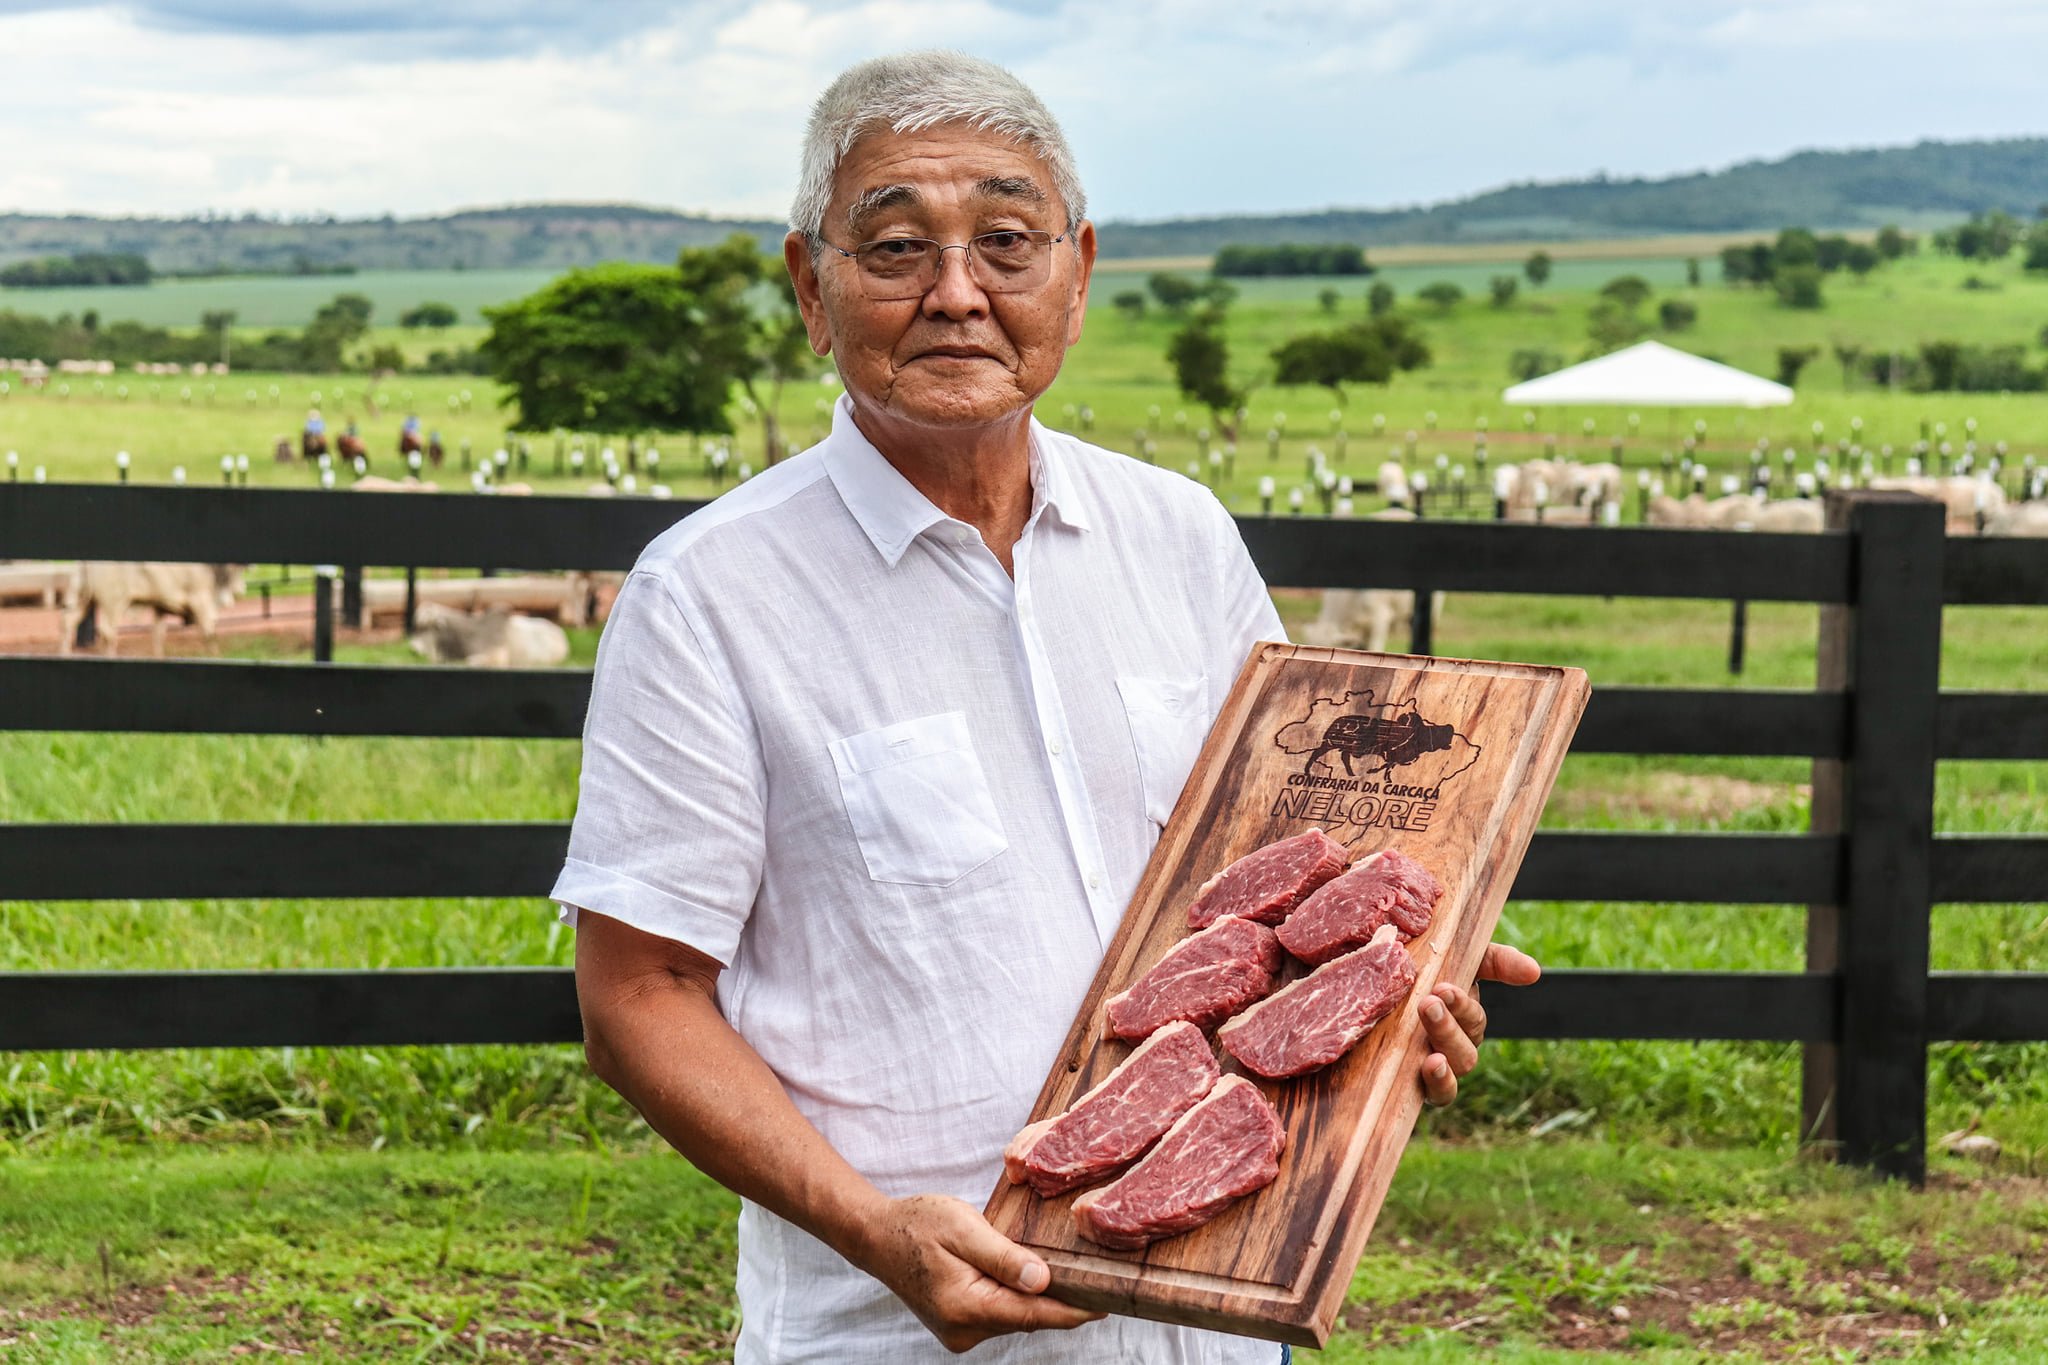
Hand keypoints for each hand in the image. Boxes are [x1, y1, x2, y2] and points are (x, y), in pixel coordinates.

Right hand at [856, 1193, 1104, 1352]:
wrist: (876, 1236)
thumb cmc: (917, 1224)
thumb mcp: (963, 1228)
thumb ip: (1004, 1256)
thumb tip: (1042, 1281)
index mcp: (967, 1307)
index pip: (1034, 1315)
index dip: (1074, 1310)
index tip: (1106, 1304)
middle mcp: (965, 1330)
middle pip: (1028, 1319)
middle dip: (1060, 1300)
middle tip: (1095, 1279)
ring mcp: (960, 1333)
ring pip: (1015, 1318)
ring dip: (1037, 1298)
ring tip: (1066, 1274)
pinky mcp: (959, 1326)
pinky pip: (1000, 1315)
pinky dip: (1016, 1299)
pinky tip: (1027, 1277)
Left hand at [1417, 941, 1539, 1108]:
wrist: (1355, 992)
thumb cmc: (1405, 970)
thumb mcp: (1446, 955)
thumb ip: (1493, 960)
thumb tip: (1534, 972)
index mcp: (1459, 1011)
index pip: (1473, 1011)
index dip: (1464, 1003)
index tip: (1444, 988)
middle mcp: (1452, 1040)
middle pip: (1467, 1040)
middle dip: (1450, 1022)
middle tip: (1429, 1002)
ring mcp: (1437, 1065)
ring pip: (1458, 1063)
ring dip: (1446, 1042)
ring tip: (1426, 1023)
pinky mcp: (1415, 1085)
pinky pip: (1441, 1094)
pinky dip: (1442, 1083)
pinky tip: (1434, 1066)